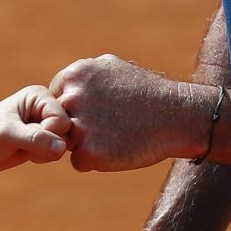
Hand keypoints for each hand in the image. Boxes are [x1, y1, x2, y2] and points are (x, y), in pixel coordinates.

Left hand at [0, 86, 72, 174]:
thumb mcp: (8, 135)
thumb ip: (36, 139)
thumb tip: (62, 147)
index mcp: (39, 96)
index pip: (62, 120)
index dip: (47, 134)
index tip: (23, 135)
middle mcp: (45, 107)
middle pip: (67, 133)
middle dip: (47, 145)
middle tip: (23, 144)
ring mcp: (44, 123)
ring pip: (63, 145)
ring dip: (45, 153)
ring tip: (23, 148)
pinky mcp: (42, 139)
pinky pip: (56, 153)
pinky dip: (43, 157)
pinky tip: (26, 154)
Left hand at [49, 55, 204, 172]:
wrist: (177, 115)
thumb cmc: (148, 93)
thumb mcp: (112, 68)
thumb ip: (84, 78)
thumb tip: (65, 86)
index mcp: (74, 75)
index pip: (53, 100)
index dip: (73, 110)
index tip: (97, 113)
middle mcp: (72, 98)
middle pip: (57, 122)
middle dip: (75, 127)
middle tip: (106, 127)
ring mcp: (79, 126)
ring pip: (66, 143)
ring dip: (85, 145)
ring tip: (114, 137)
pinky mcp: (90, 152)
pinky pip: (79, 162)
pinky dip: (96, 161)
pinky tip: (118, 149)